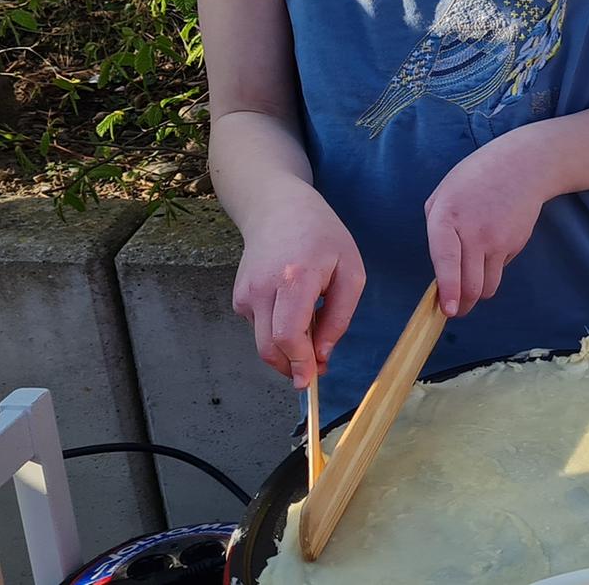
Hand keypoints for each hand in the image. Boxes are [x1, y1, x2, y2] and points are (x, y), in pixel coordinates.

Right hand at [232, 187, 364, 388]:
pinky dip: (278, 332)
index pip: (288, 335)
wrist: (278, 208)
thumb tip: (322, 355)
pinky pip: (260, 328)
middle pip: (270, 347)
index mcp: (293, 279)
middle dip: (293, 367)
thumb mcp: (350, 271)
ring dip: (288, 351)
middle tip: (317, 370)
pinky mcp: (238, 298)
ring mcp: (245, 294)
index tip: (311, 380)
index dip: (299, 363)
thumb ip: (339, 316)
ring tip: (313, 330)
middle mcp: (261, 289)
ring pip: (264, 342)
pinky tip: (294, 311)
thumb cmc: (322, 236)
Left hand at [424, 138, 551, 316]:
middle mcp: (474, 231)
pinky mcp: (515, 244)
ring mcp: (498, 240)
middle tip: (455, 310)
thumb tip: (439, 264)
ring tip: (470, 288)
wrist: (523, 165)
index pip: (446, 259)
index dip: (448, 288)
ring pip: (487, 286)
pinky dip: (492, 270)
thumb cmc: (476, 177)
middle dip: (461, 306)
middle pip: (470, 285)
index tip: (448, 310)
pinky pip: (499, 270)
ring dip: (477, 293)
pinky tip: (491, 248)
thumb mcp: (444, 193)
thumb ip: (436, 225)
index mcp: (447, 217)